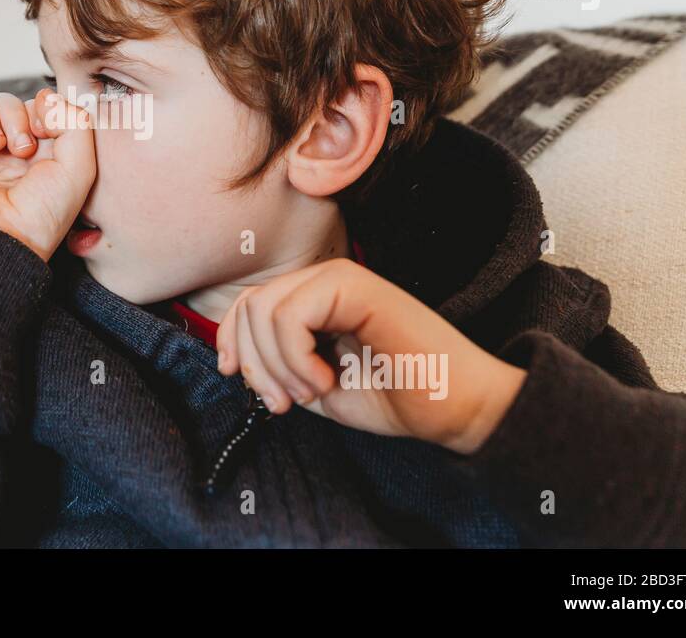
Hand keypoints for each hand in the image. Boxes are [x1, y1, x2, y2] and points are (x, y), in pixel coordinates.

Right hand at [0, 88, 95, 262]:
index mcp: (35, 152)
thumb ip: (75, 122)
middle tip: (22, 149)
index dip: (41, 109)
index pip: (33, 106)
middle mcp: (2, 151)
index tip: (46, 131)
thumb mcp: (79, 168)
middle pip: (3, 101)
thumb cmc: (42, 215)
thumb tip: (43, 96)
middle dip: (14, 115)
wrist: (3, 244)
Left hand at [215, 258, 527, 454]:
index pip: (248, 304)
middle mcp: (324, 279)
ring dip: (278, 366)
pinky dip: (296, 358)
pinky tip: (326, 381)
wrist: (455, 407)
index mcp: (314, 298)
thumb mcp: (312, 383)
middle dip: (254, 364)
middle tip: (284, 402)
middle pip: (249, 307)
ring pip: (264, 311)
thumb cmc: (393, 396)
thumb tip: (232, 356)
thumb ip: (275, 363)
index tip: (239, 380)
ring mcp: (340, 277)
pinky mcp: (355, 286)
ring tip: (312, 391)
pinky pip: (291, 316)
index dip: (231, 342)